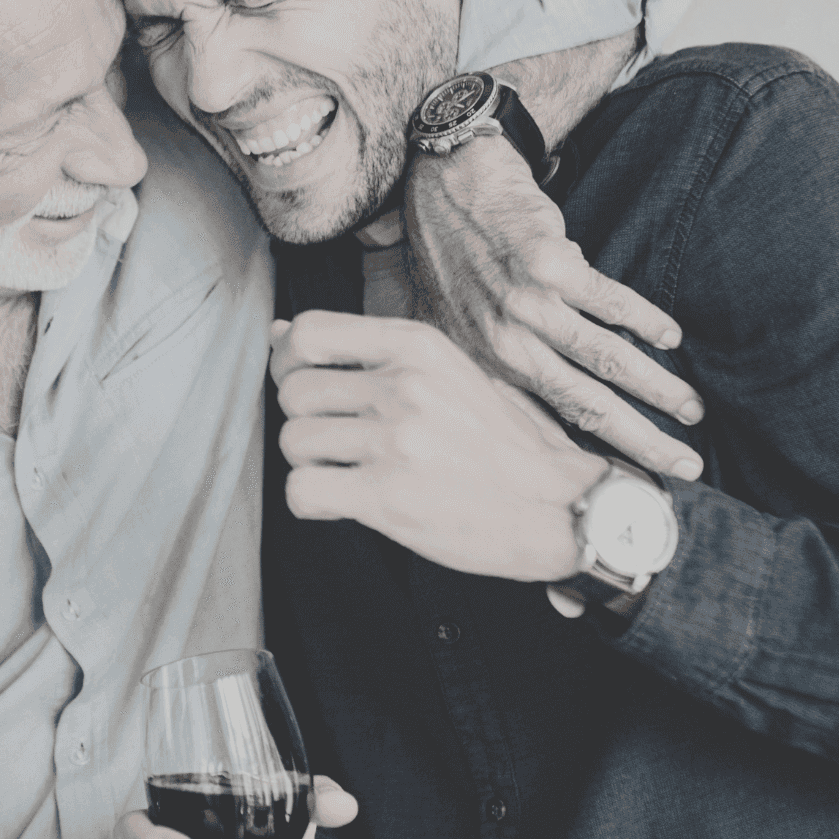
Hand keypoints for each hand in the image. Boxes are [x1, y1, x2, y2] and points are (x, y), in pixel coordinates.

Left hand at [272, 310, 609, 580]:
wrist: (560, 507)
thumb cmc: (505, 444)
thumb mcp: (447, 375)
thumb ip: (369, 352)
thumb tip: (279, 334)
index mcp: (418, 347)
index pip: (309, 332)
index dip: (289, 362)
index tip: (303, 385)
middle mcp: (403, 385)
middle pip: (294, 391)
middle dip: (306, 421)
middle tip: (339, 444)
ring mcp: (396, 440)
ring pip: (294, 441)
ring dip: (311, 464)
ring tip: (350, 474)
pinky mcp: (388, 496)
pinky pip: (301, 490)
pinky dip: (312, 502)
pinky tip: (344, 503)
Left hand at [401, 132, 704, 480]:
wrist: (440, 183)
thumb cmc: (445, 256)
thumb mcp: (446, 328)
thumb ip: (487, 371)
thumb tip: (528, 420)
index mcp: (478, 367)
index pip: (544, 427)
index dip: (590, 460)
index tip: (630, 487)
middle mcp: (501, 344)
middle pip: (585, 406)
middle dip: (641, 441)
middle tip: (685, 468)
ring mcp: (525, 304)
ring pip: (605, 359)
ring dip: (656, 387)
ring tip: (692, 410)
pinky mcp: (550, 264)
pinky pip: (610, 301)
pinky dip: (645, 320)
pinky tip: (671, 338)